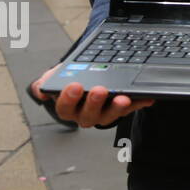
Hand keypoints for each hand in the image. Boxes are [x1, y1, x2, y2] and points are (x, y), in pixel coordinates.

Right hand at [31, 68, 153, 127]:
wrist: (88, 74)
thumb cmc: (71, 77)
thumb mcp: (56, 76)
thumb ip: (46, 82)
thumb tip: (41, 89)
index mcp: (68, 108)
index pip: (65, 107)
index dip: (68, 98)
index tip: (74, 85)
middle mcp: (85, 115)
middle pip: (88, 115)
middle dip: (93, 103)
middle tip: (99, 89)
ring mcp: (105, 114)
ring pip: (110, 116)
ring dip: (117, 107)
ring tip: (123, 97)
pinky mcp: (122, 110)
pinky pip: (131, 109)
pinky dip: (140, 103)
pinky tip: (148, 98)